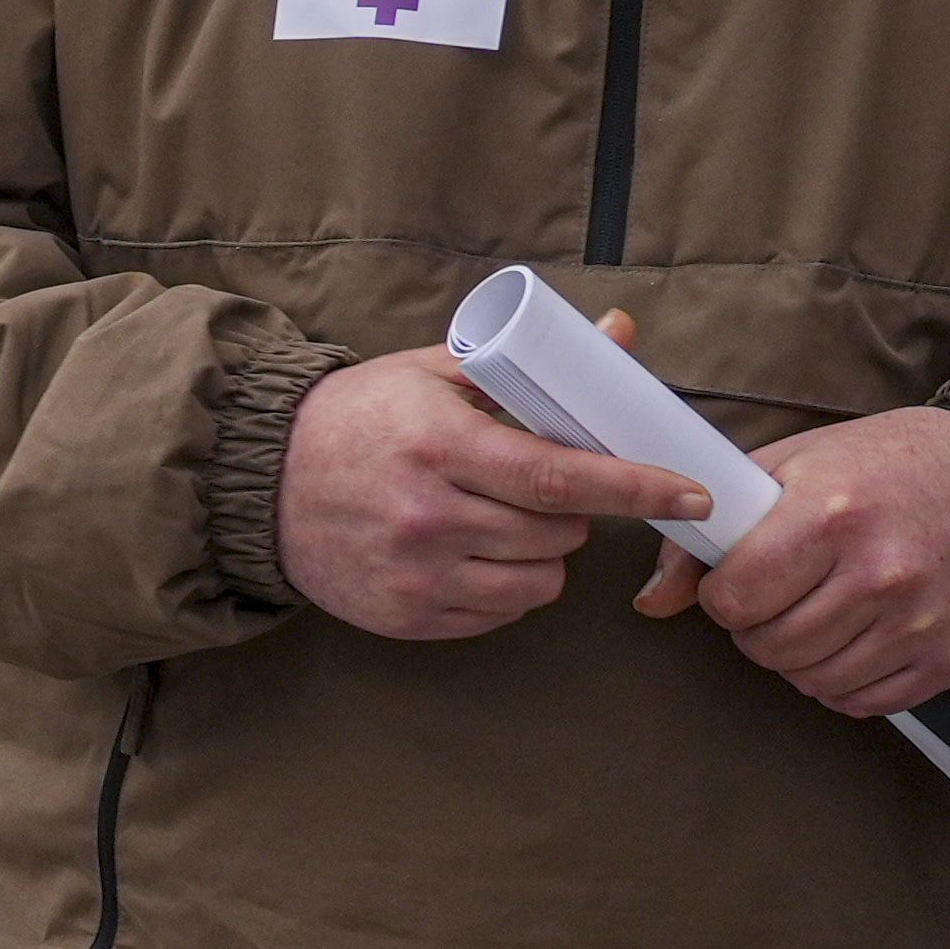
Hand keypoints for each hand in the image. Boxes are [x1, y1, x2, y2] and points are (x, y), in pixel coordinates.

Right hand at [276, 341, 708, 639]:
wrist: (258, 484)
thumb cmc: (356, 420)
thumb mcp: (433, 373)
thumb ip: (529, 365)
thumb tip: (619, 332)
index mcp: (439, 446)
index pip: (559, 478)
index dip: (635, 488)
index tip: (691, 492)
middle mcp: (427, 516)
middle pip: (557, 533)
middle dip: (574, 513)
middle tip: (541, 489)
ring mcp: (414, 574)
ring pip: (538, 581)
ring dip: (543, 553)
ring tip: (500, 523)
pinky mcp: (405, 616)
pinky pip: (499, 612)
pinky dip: (505, 585)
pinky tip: (469, 553)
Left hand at [646, 400, 949, 716]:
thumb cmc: (887, 467)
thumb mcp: (791, 469)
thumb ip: (713, 533)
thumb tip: (653, 601)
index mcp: (833, 517)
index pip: (735, 599)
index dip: (724, 595)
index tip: (740, 581)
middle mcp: (882, 574)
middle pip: (770, 648)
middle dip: (759, 627)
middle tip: (784, 595)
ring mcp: (922, 622)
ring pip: (812, 681)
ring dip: (801, 657)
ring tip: (823, 611)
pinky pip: (863, 701)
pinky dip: (846, 679)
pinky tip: (858, 636)